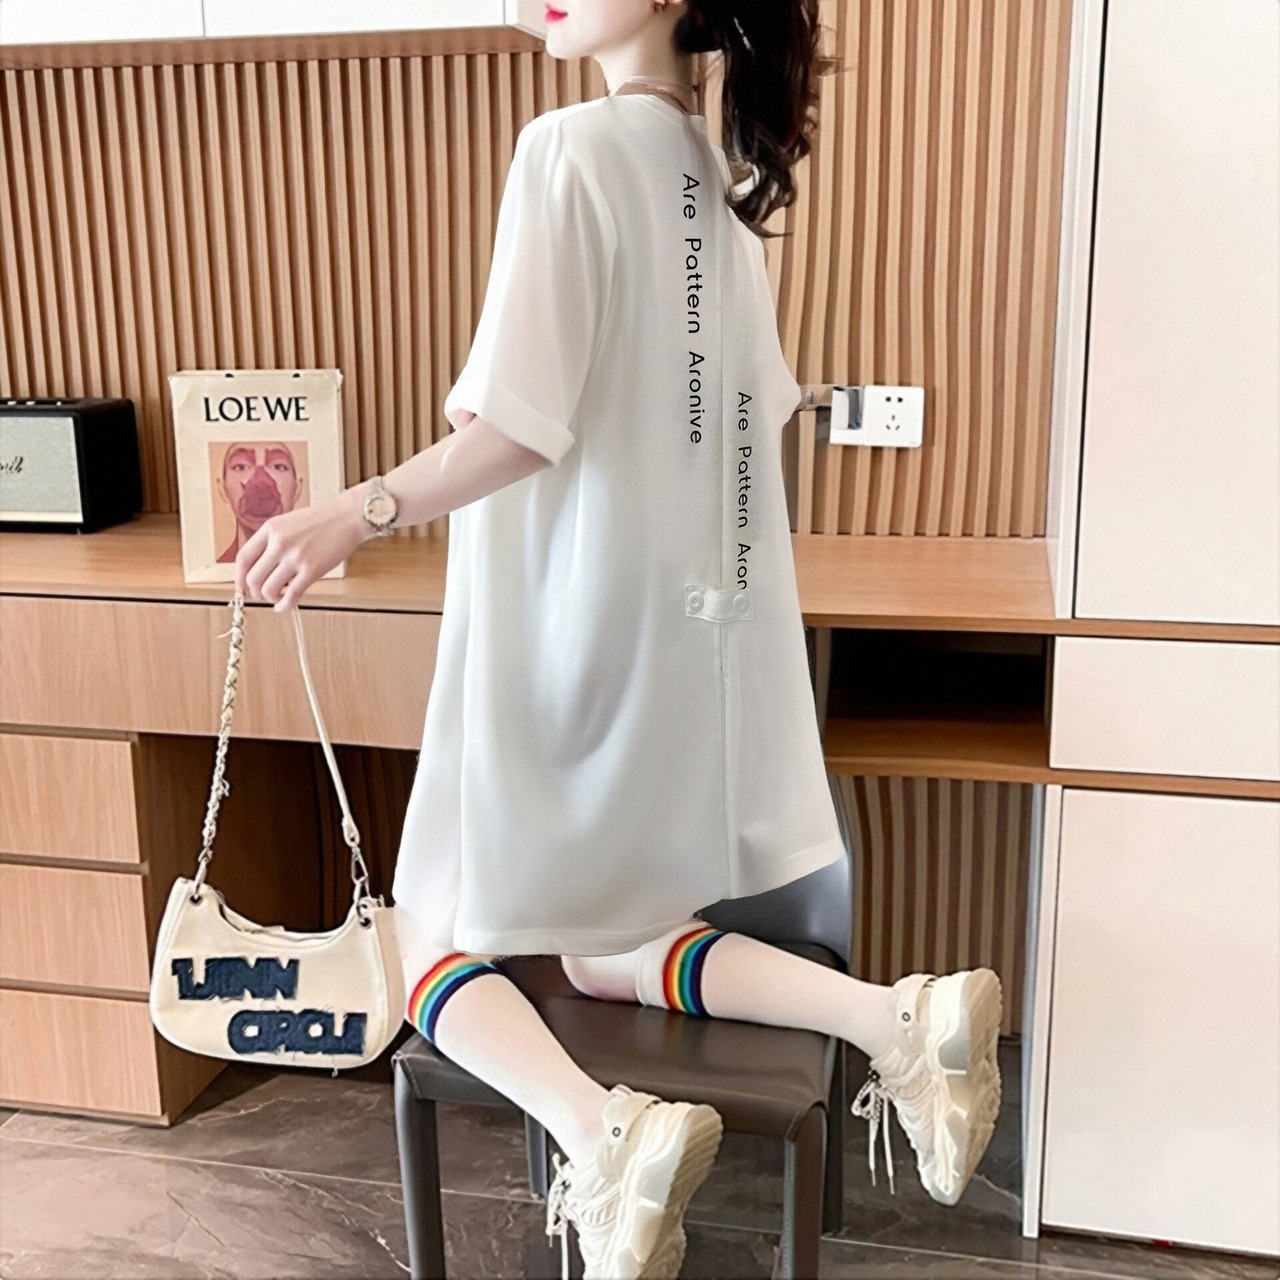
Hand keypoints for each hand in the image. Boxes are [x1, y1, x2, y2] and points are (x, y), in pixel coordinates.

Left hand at [235, 489, 369, 611]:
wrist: (349, 516)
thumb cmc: (324, 520)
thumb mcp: (290, 522)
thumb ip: (274, 541)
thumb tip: (262, 566)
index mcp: (270, 528)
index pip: (243, 558)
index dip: (239, 576)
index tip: (242, 585)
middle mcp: (279, 542)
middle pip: (253, 578)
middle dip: (255, 592)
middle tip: (262, 595)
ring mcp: (295, 557)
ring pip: (268, 589)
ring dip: (270, 598)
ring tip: (277, 597)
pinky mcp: (312, 570)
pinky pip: (291, 595)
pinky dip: (284, 606)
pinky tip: (284, 607)